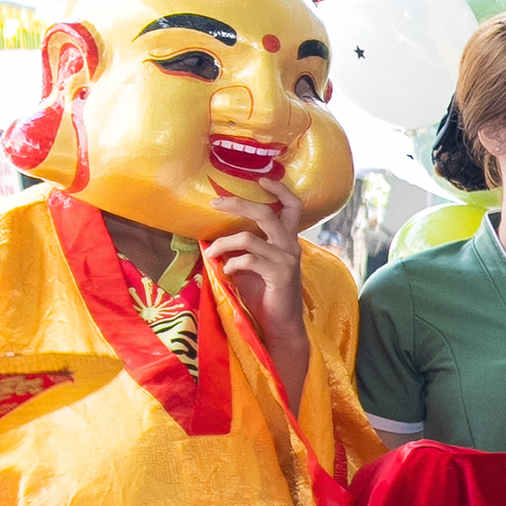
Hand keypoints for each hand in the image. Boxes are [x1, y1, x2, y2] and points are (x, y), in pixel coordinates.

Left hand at [208, 181, 310, 388]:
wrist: (279, 325)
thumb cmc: (264, 295)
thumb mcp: (251, 266)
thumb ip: (242, 249)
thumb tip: (212, 237)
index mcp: (287, 241)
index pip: (293, 207)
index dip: (280, 190)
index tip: (262, 180)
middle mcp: (291, 246)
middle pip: (267, 213)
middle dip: (239, 203)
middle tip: (216, 201)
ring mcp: (287, 260)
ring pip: (250, 237)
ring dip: (223, 243)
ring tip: (211, 252)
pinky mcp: (279, 275)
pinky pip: (249, 259)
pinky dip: (231, 264)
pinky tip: (226, 272)